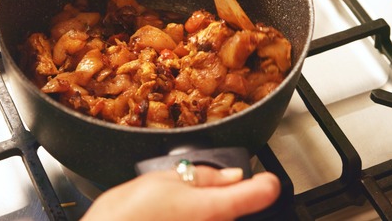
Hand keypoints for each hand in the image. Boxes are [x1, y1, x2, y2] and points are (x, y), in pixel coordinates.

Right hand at [81, 166, 280, 220]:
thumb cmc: (126, 215)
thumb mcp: (163, 178)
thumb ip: (204, 176)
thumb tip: (231, 175)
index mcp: (215, 207)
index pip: (263, 192)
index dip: (266, 181)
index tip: (264, 177)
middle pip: (239, 209)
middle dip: (227, 196)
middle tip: (197, 189)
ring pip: (221, 219)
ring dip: (209, 211)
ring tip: (174, 208)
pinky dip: (194, 220)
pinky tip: (171, 218)